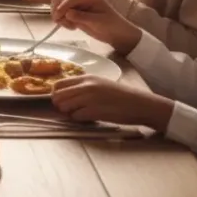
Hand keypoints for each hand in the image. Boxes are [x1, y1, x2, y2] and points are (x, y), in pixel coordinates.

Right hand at [50, 0, 142, 53]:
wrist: (117, 34)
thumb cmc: (112, 26)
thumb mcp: (98, 21)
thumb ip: (82, 17)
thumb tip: (67, 14)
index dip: (63, 6)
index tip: (58, 17)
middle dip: (58, 10)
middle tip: (61, 22)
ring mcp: (78, 6)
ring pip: (59, 7)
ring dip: (60, 16)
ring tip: (70, 26)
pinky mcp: (75, 14)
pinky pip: (62, 15)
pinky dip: (63, 21)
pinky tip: (72, 27)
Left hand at [51, 75, 173, 130]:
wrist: (140, 104)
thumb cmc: (121, 96)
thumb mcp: (100, 84)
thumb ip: (83, 86)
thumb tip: (66, 95)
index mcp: (86, 78)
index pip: (59, 84)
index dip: (57, 94)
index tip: (63, 100)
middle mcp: (86, 86)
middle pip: (58, 96)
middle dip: (61, 105)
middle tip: (71, 110)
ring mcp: (89, 98)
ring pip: (64, 106)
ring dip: (69, 112)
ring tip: (80, 113)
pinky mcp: (94, 111)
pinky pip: (75, 116)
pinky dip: (79, 119)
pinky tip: (89, 118)